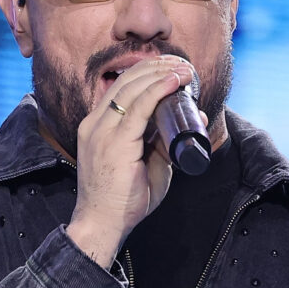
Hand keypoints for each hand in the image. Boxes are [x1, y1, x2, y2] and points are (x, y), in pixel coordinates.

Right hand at [65, 53, 195, 266]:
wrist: (102, 225)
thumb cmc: (123, 199)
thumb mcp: (148, 163)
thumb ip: (164, 142)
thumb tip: (194, 119)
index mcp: (96, 126)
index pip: (119, 88)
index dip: (145, 72)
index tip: (169, 66)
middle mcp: (95, 124)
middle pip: (125, 82)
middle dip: (155, 67)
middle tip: (181, 63)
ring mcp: (101, 132)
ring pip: (131, 89)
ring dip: (160, 74)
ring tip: (184, 69)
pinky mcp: (115, 143)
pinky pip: (138, 108)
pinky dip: (158, 90)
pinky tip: (174, 81)